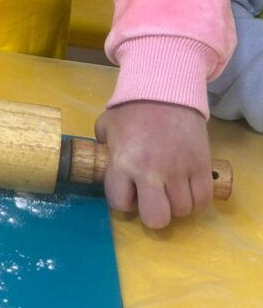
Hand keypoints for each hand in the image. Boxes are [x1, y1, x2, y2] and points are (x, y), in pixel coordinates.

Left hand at [94, 100, 212, 228]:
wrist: (166, 88)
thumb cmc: (133, 107)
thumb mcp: (107, 124)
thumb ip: (104, 145)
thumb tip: (104, 156)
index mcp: (124, 162)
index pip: (121, 204)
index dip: (124, 201)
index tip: (129, 192)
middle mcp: (151, 171)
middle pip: (156, 219)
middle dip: (153, 213)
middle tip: (153, 198)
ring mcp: (179, 170)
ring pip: (182, 211)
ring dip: (176, 204)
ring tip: (172, 189)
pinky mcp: (202, 165)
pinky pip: (203, 200)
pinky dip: (196, 200)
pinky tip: (188, 189)